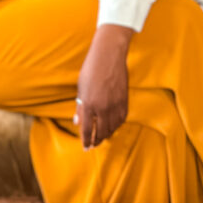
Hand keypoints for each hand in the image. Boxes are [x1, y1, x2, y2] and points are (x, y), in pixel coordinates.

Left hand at [75, 25, 131, 148]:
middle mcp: (102, 107)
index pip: (87, 129)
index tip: (85, 147)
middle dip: (96, 141)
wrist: (109, 55)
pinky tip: (113, 126)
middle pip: (101, 132)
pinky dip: (117, 125)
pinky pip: (121, 119)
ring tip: (102, 138)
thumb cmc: (91, 68)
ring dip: (107, 135)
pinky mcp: (124, 100)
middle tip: (93, 146)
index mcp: (88, 104)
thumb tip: (77, 121)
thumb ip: (80, 106)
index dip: (86, 140)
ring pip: (112, 127)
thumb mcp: (81, 87)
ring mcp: (115, 104)